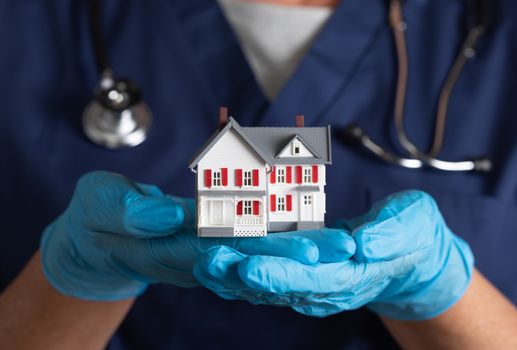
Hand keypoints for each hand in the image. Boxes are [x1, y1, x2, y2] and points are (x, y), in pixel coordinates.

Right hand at [40, 171, 354, 300]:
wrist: (96, 243)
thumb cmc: (93, 221)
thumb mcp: (98, 208)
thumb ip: (128, 212)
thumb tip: (167, 213)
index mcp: (171, 248)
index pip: (227, 251)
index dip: (267, 249)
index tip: (308, 248)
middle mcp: (196, 256)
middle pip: (252, 256)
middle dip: (298, 253)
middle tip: (342, 248)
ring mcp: (203, 254)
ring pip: (254, 253)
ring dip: (296, 249)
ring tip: (338, 244)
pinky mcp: (206, 245)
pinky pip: (245, 245)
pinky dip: (276, 239)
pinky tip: (308, 231)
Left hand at [194, 190, 473, 319]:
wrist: (409, 257)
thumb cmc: (412, 235)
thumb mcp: (411, 225)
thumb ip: (389, 235)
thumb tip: (364, 244)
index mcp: (355, 275)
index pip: (313, 280)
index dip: (280, 274)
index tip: (248, 266)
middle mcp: (328, 288)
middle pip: (280, 286)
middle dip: (242, 276)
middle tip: (207, 260)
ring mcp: (313, 285)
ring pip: (267, 286)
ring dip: (233, 276)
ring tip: (201, 260)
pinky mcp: (304, 276)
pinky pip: (268, 278)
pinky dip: (241, 272)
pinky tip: (216, 263)